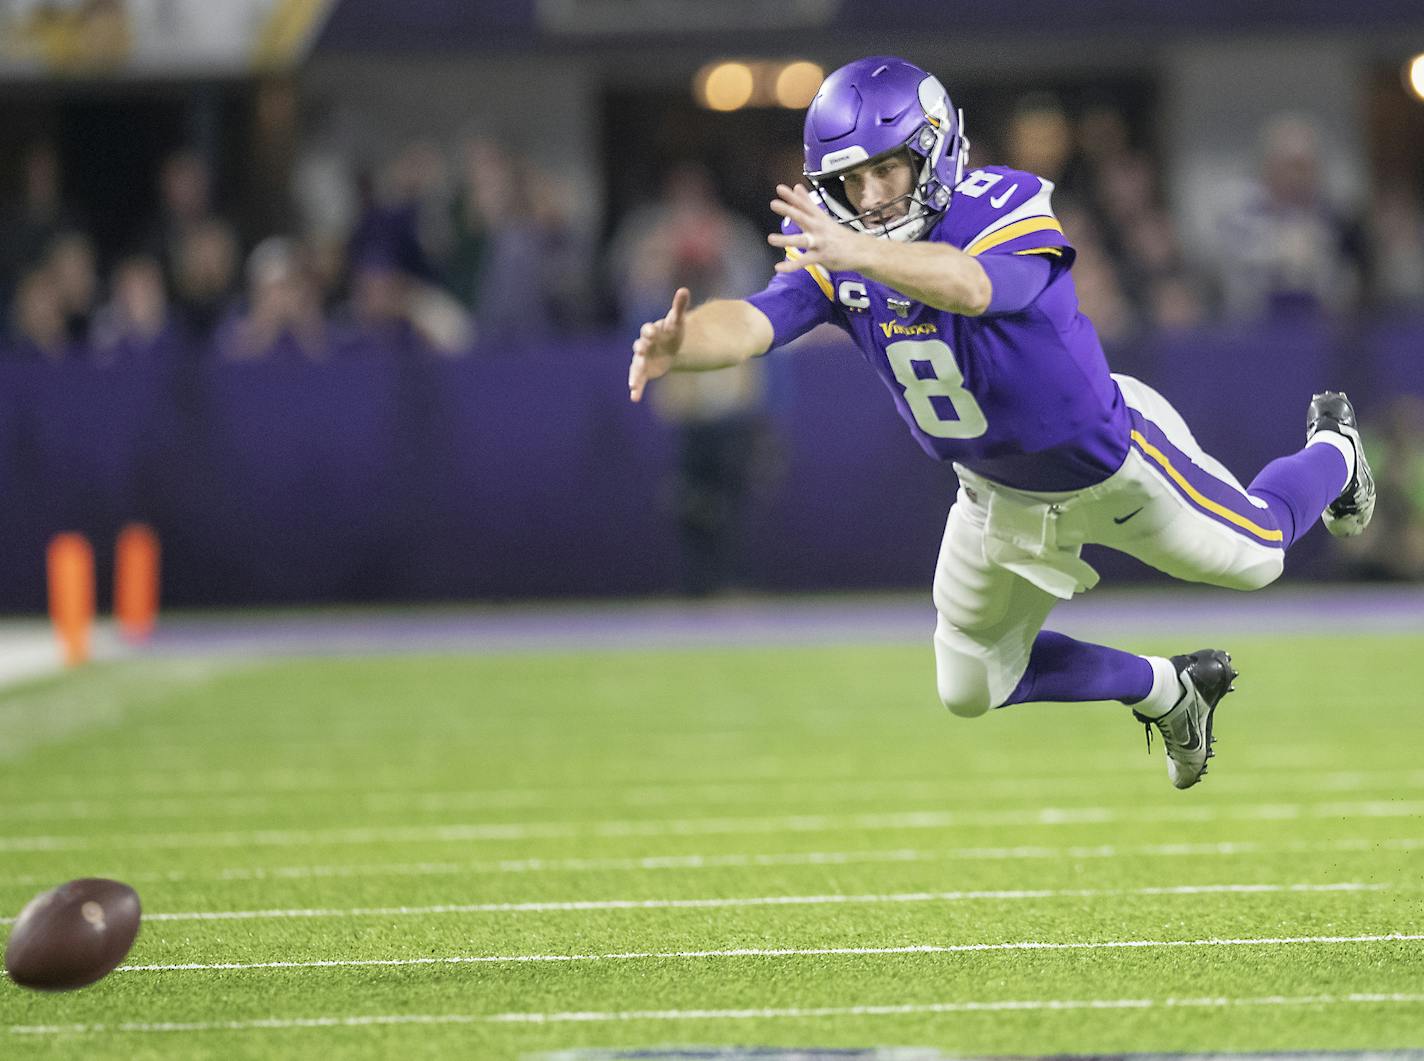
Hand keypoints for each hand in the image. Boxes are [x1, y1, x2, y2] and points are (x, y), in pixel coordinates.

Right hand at [628, 287, 689, 402]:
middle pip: (640, 346)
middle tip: (640, 349)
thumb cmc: (672, 332)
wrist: (669, 346)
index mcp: (651, 331)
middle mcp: (644, 345)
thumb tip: (683, 290)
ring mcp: (642, 359)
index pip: (648, 329)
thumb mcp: (677, 320)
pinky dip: (636, 388)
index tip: (652, 331)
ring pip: (636, 366)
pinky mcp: (644, 371)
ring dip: (634, 375)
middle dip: (640, 348)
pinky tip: (634, 398)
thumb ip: (679, 306)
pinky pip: (639, 380)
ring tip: (632, 384)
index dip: (650, 330)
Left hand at [767, 183, 865, 273]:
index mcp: (818, 218)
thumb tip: (797, 187)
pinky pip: (804, 262)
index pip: (805, 205)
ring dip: (786, 240)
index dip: (793, 197)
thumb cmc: (838, 234)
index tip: (780, 189)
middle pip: (802, 217)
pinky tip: (779, 268)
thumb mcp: (822, 217)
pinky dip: (792, 266)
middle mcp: (819, 228)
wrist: (861, 251)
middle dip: (788, 210)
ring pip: (802, 240)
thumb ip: (807, 203)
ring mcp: (820, 242)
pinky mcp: (822, 257)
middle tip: (774, 204)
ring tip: (771, 238)